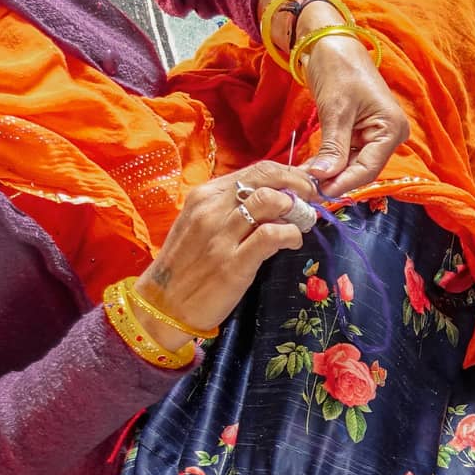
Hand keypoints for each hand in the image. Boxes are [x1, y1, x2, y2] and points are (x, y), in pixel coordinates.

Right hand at [134, 161, 321, 343]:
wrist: (163, 304)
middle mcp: (211, 209)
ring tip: (301, 223)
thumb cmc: (188, 264)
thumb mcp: (203, 224)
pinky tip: (293, 243)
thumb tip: (273, 194)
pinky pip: (271, 235)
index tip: (303, 186)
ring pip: (270, 201)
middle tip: (311, 199)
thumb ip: (232, 207)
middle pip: (266, 178)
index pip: (256, 170)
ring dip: (296, 209)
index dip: (288, 174)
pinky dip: (291, 235)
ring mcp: (221, 236)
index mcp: (205, 196)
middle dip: (298, 184)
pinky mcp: (233, 264)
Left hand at [296, 0, 409, 197]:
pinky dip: (330, 162)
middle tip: (309, 190)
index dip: (345, 182)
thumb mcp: (336, 110)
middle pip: (363, 169)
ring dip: (332, 173)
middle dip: (337, 179)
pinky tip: (313, 168)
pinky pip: (346, 154)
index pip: (370, 168)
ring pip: (353, 164)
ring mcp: (374, 134)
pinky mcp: (359, 132)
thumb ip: (333, 147)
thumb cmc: (338, 68)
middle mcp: (388, 135)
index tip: (320, 192)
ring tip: (307, 181)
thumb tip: (323, 177)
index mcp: (391, 128)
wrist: (329, 42)